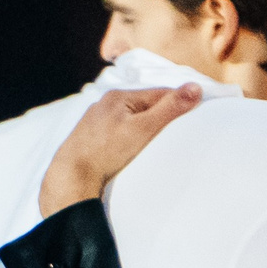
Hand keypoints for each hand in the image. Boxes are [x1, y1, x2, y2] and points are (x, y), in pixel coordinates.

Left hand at [38, 83, 203, 219]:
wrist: (70, 178)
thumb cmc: (106, 153)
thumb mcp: (144, 129)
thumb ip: (170, 109)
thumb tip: (195, 88)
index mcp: (117, 97)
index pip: (158, 94)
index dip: (178, 102)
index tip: (196, 109)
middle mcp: (103, 105)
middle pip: (142, 107)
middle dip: (160, 115)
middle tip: (179, 129)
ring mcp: (94, 123)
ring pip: (127, 120)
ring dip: (143, 128)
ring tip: (156, 142)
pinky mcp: (88, 140)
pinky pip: (115, 134)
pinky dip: (127, 139)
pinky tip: (130, 151)